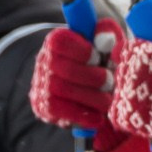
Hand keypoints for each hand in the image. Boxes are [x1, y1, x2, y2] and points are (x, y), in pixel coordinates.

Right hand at [29, 22, 118, 139]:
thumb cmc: (106, 64)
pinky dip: (81, 114)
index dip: (81, 51)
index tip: (98, 58)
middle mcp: (44, 61)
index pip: (60, 41)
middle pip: (64, 68)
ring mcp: (40, 84)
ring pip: (61, 89)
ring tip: (108, 100)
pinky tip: (97, 117)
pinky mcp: (42, 107)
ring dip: (91, 97)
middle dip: (93, 77)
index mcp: (58, 42)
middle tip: (111, 82)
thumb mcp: (111, 45)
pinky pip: (57, 109)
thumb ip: (109, 34)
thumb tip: (104, 35)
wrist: (102, 95)